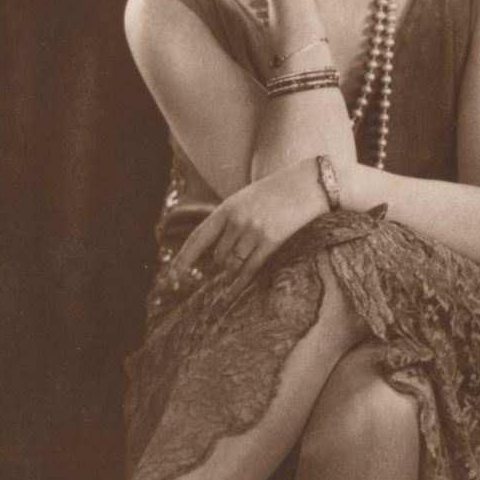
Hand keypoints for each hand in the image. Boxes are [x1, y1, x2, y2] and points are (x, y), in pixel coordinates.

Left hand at [172, 159, 327, 299]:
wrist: (307, 185)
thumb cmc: (277, 192)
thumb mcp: (245, 199)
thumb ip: (230, 220)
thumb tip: (217, 251)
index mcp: (227, 208)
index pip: (198, 239)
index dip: (183, 260)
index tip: (172, 277)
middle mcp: (237, 221)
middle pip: (218, 257)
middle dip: (221, 264)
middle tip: (228, 264)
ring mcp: (254, 232)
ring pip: (233, 265)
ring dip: (231, 274)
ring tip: (233, 276)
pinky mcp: (271, 242)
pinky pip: (249, 270)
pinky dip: (238, 286)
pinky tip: (230, 295)